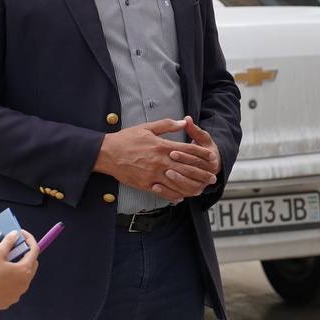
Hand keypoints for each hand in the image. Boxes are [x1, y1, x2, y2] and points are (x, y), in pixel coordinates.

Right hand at [0, 230, 38, 311]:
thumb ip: (8, 242)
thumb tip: (15, 235)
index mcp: (24, 271)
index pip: (34, 251)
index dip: (29, 240)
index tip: (22, 234)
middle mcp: (24, 284)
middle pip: (31, 265)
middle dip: (25, 255)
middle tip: (15, 248)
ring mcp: (17, 294)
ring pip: (23, 278)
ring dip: (17, 268)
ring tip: (6, 262)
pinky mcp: (9, 301)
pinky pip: (14, 288)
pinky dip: (10, 281)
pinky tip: (0, 276)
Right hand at [96, 118, 216, 199]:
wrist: (107, 153)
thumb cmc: (127, 139)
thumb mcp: (147, 127)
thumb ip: (167, 125)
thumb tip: (184, 122)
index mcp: (162, 146)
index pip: (187, 150)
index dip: (201, 154)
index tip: (211, 157)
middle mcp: (160, 160)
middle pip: (186, 168)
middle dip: (201, 173)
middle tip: (212, 178)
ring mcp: (153, 173)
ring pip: (177, 182)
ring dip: (191, 186)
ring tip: (201, 189)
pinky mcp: (145, 184)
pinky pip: (162, 191)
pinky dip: (173, 195)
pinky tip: (180, 197)